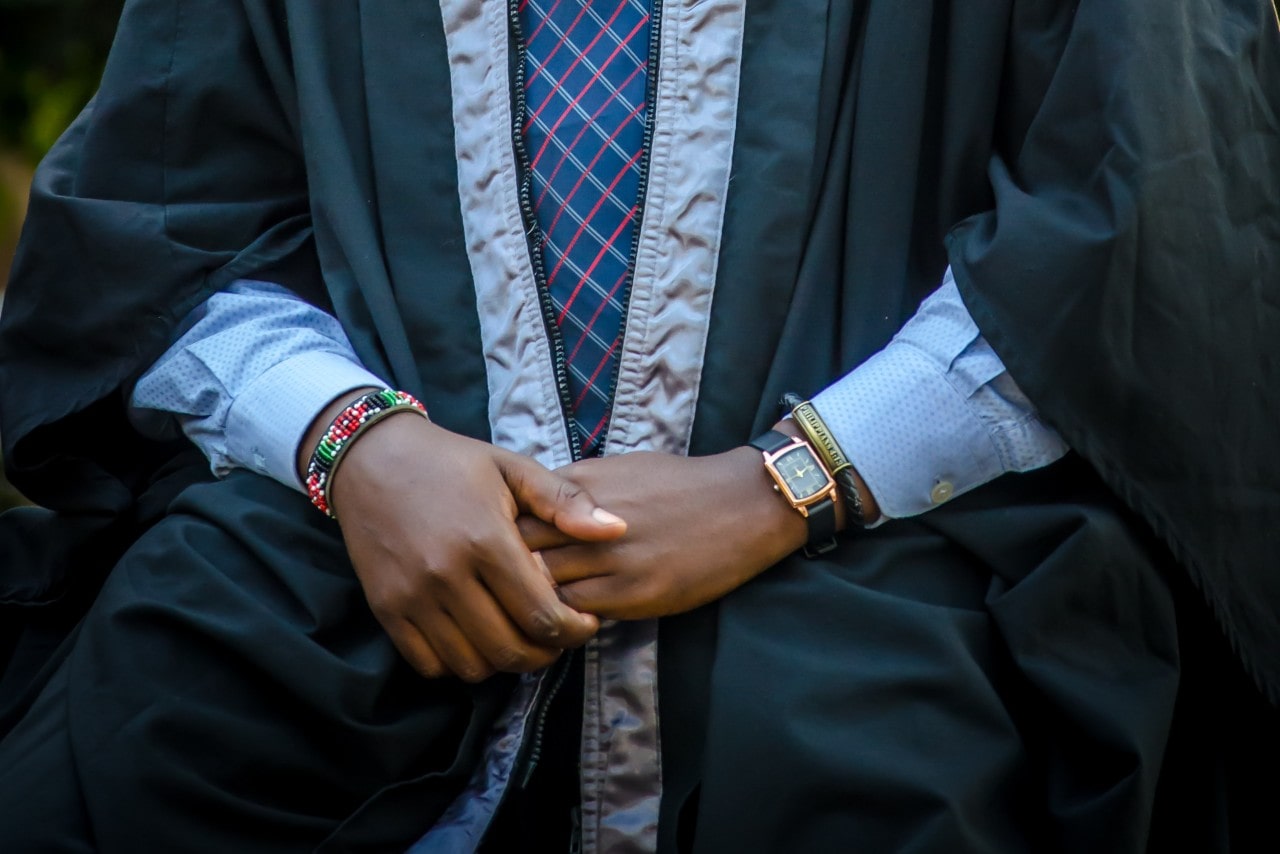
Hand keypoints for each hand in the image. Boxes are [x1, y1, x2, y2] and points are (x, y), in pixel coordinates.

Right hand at [301, 390, 626, 681]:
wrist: (374, 458)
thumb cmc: (453, 463)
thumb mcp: (513, 469)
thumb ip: (566, 502)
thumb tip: (618, 530)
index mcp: (486, 539)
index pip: (542, 614)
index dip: (574, 630)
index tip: (585, 622)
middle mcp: (447, 575)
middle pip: (510, 649)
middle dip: (545, 653)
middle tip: (557, 636)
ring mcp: (413, 597)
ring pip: (472, 665)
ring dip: (503, 661)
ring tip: (519, 636)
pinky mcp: (386, 610)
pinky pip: (430, 664)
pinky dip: (459, 662)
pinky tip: (476, 637)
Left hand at [517, 445, 809, 619]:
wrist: (743, 503)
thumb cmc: (680, 483)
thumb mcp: (619, 468)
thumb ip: (573, 490)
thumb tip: (530, 511)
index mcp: (581, 485)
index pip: (514, 513)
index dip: (498, 534)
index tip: (497, 549)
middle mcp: (591, 522)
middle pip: (519, 552)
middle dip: (504, 570)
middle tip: (499, 587)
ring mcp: (614, 561)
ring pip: (544, 589)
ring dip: (531, 600)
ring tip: (526, 610)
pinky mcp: (637, 594)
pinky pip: (580, 613)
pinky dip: (564, 617)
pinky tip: (563, 618)